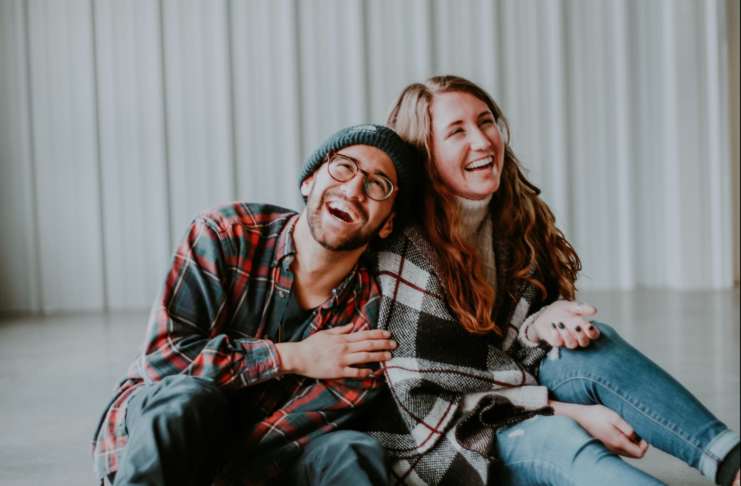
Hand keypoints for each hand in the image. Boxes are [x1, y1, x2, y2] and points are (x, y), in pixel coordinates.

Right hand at [275, 324, 395, 378]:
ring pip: (365, 357)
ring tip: (389, 357)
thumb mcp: (326, 333)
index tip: (388, 334)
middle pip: (368, 345)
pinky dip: (364, 372)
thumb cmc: (311, 345)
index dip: (378, 334)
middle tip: (394, 344)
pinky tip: (372, 372)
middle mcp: (344, 348)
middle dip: (383, 344)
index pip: (364, 334)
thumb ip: (341, 330)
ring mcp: (342, 360)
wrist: (298, 357)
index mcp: (342, 338)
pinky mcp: (338, 371)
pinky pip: (354, 372)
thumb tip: (353, 325)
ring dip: (378, 356)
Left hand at [531, 300, 599, 348]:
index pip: (594, 335)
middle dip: (581, 335)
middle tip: (576, 326)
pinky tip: (553, 327)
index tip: (589, 326)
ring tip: (560, 324)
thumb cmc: (561, 311)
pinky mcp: (556, 342)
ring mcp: (567, 341)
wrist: (544, 315)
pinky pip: (558, 343)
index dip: (593, 333)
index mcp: (584, 328)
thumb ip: (582, 308)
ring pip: (572, 345)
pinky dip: (556, 335)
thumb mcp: (570, 306)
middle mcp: (577, 337)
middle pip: (584, 342)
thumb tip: (594, 310)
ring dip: (567, 335)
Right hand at [551, 401, 648, 457]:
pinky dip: (627, 442)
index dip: (645, 445)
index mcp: (618, 442)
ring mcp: (610, 447)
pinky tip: (623, 431)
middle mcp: (615, 448)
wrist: (579, 416)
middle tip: (639, 431)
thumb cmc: (596, 414)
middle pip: (636, 454)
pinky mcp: (607, 445)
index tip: (644, 433)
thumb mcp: (613, 416)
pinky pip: (622, 448)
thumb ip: (626, 427)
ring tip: (631, 429)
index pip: (640, 453)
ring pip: (629, 452)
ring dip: (634, 443)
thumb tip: (637, 436)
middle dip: (641, 444)